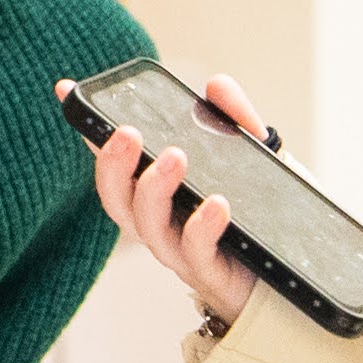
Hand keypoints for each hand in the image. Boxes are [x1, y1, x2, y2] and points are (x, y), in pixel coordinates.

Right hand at [69, 75, 260, 321]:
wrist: (295, 278)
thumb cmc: (259, 218)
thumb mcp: (252, 160)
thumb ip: (235, 122)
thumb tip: (216, 84)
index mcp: (154, 192)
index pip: (113, 158)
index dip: (87, 126)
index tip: (66, 89)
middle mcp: (155, 222)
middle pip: (115, 197)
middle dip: (113, 163)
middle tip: (127, 132)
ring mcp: (178, 250)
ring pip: (145, 225)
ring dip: (154, 189)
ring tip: (176, 156)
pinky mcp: (209, 273)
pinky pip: (195, 252)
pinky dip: (202, 226)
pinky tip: (217, 203)